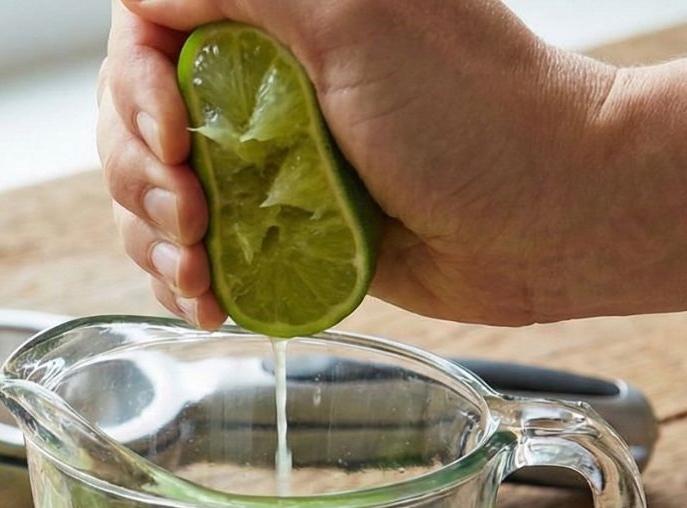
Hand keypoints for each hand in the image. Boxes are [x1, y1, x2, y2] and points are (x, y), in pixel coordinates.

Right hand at [98, 0, 615, 326]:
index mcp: (273, 13)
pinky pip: (198, 250)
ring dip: (153, 238)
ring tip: (195, 274)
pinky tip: (204, 300)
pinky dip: (184, 279)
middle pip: (133, 118)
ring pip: (155, 192)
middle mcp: (263, 78)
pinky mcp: (285, 227)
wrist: (553, 219)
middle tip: (191, 216)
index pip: (145, 32)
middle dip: (142, 176)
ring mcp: (270, 157)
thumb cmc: (474, 114)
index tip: (173, 138)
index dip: (136, 90)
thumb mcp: (353, 18)